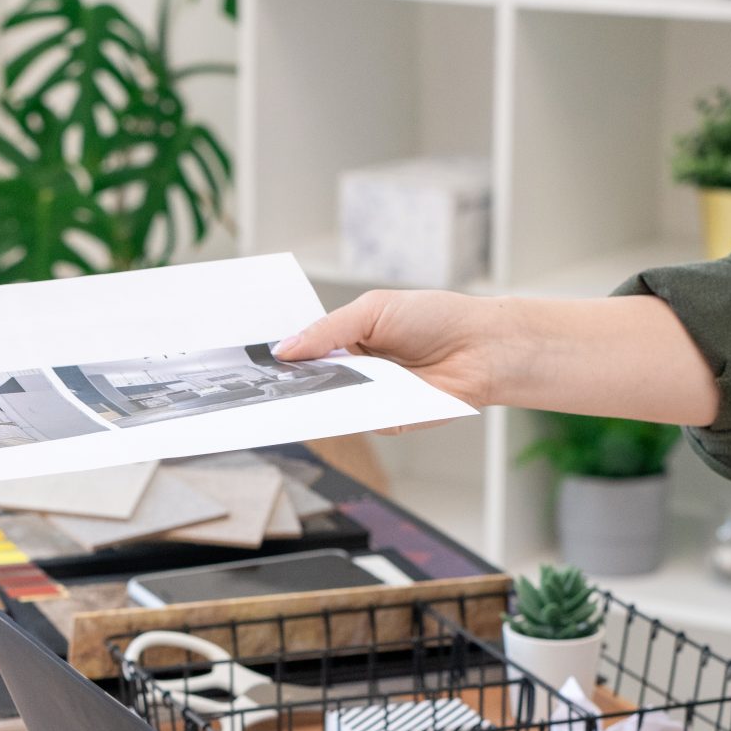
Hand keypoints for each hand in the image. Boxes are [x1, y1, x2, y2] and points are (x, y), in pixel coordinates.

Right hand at [272, 289, 516, 408]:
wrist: (481, 346)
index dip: (279, 356)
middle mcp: (355, 371)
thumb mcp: (373, 310)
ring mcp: (369, 398)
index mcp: (347, 340)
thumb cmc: (434, 317)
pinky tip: (331, 402)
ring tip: (281, 393)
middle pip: (310, 383)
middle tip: (253, 383)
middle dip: (284, 383)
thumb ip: (327, 330)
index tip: (248, 359)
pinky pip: (357, 420)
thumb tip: (284, 350)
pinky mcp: (387, 420)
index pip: (304, 351)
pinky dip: (344, 412)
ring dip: (309, 400)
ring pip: (329, 405)